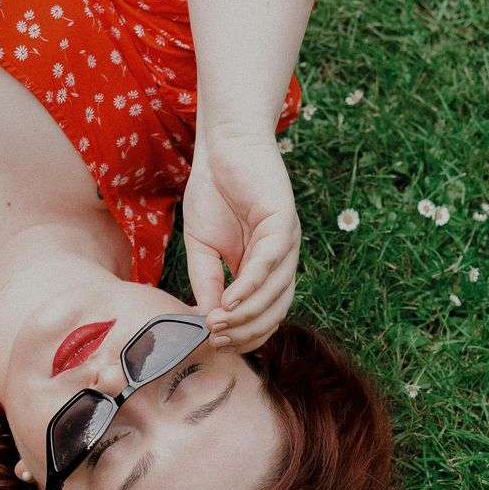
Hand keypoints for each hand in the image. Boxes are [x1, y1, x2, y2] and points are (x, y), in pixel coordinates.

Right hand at [182, 124, 301, 353]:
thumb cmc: (213, 193)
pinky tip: (229, 302)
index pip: (264, 315)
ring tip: (217, 325)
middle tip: (216, 340)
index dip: (243, 335)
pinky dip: (249, 286)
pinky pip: (269, 263)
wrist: (223, 146)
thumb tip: (207, 320)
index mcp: (265, 269)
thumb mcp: (202, 249)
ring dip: (246, 315)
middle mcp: (282, 260)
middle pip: (274, 311)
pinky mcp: (284, 221)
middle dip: (245, 332)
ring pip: (275, 293)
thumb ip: (207, 283)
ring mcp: (286, 242)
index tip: (215, 344)